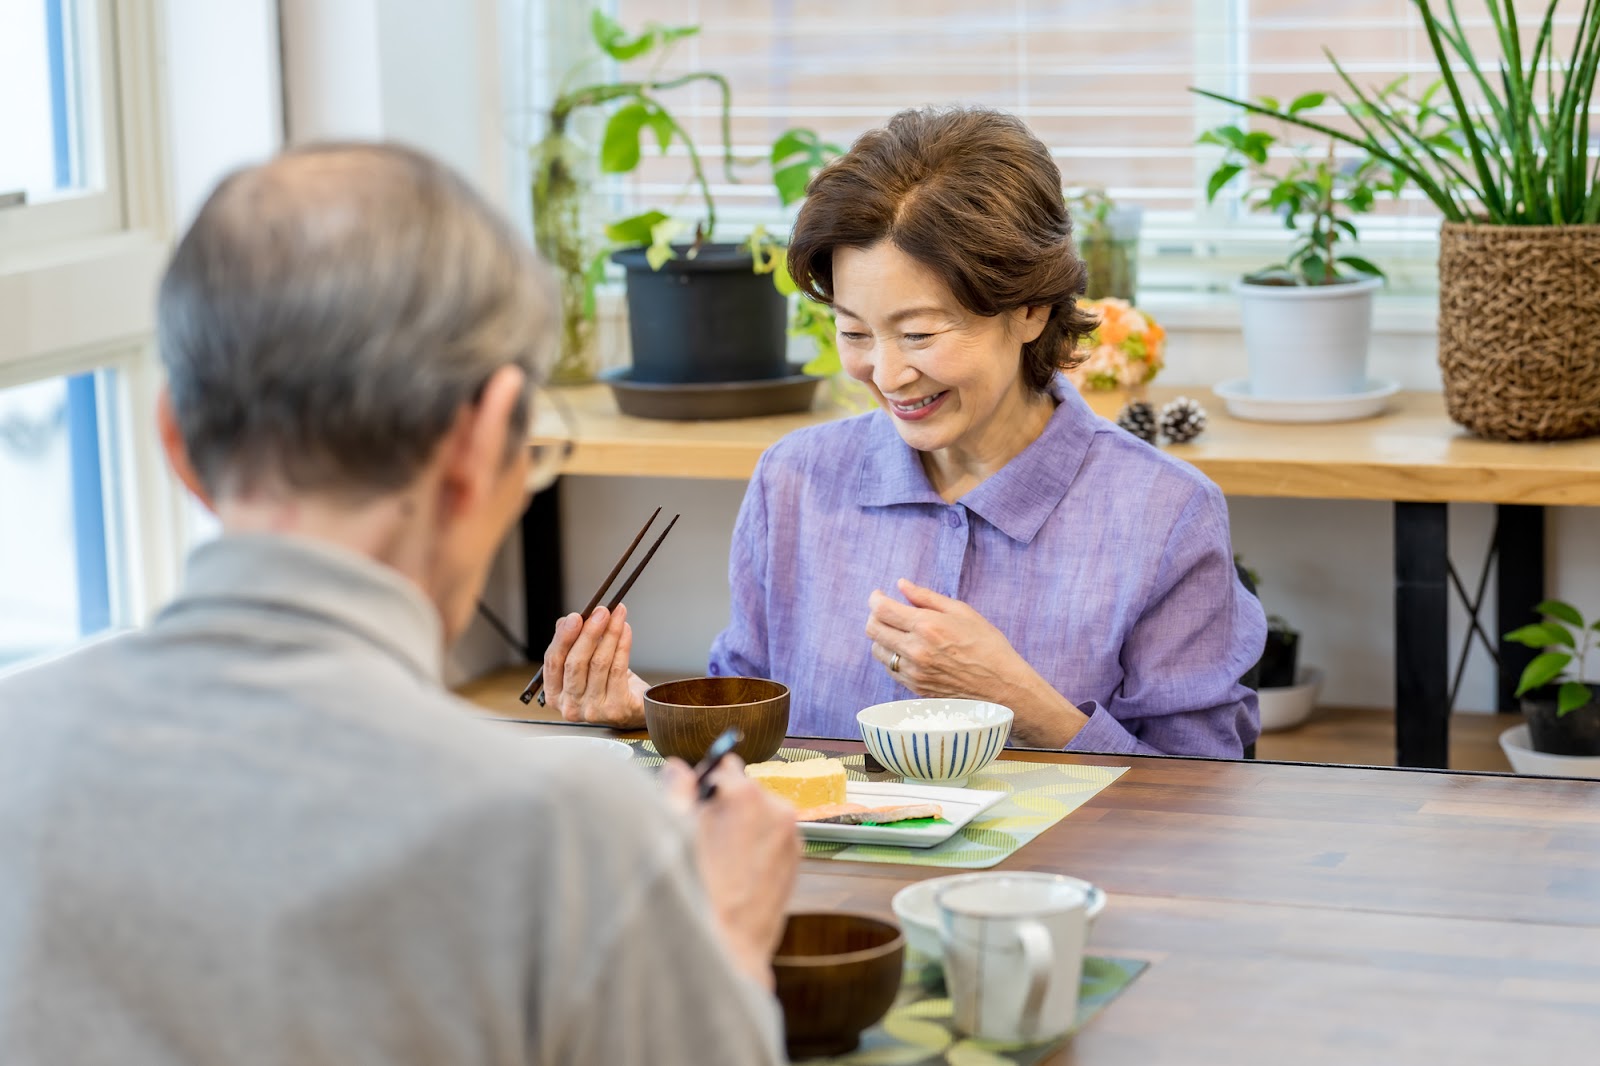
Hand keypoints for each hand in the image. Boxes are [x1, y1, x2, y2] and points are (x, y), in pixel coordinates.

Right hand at [541, 605, 648, 727]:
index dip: (563, 638)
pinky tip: (625, 630)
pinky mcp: (615, 709)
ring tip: (617, 616)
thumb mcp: (584, 664)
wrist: (633, 708)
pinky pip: (617, 669)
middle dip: (589, 633)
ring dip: (610, 634)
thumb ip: (571, 644)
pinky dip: (622, 645)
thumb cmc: (605, 685)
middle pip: (575, 663)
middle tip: (601, 612)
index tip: (575, 617)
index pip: (553, 662)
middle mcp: (570, 706)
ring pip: (599, 664)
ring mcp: (592, 711)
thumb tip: (566, 622)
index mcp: (555, 695)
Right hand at [660, 756, 799, 989]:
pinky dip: (757, 845)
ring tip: (720, 859)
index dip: (706, 781)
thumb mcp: (675, 836)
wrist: (727, 952)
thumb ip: (678, 792)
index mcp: (745, 797)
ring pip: (762, 815)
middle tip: (704, 833)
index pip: (725, 766)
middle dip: (726, 804)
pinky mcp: (796, 861)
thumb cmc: (697, 896)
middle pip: (746, 790)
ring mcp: (791, 837)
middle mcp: (776, 810)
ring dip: (743, 825)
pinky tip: (737, 871)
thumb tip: (678, 769)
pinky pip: (773, 837)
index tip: (696, 796)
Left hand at [866, 578, 1086, 746]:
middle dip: (875, 615)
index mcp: (927, 626)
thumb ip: (926, 597)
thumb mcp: (962, 612)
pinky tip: (909, 651)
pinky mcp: (915, 688)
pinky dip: (893, 657)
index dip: (875, 598)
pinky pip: (890, 669)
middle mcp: (915, 650)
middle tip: (886, 611)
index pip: (882, 609)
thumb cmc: (987, 645)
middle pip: (873, 629)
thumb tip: (901, 585)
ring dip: (882, 638)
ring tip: (899, 632)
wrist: (1002, 686)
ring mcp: (913, 672)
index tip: (879, 595)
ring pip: (878, 651)